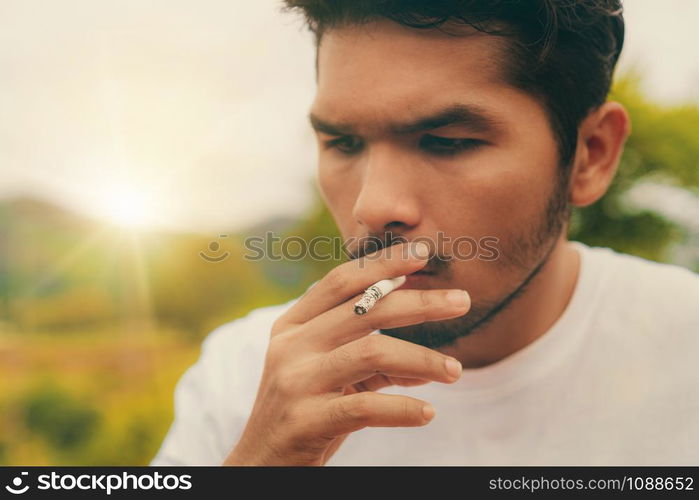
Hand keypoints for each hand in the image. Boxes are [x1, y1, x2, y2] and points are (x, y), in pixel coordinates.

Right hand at [222, 241, 469, 464]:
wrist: (262, 463)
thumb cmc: (304, 411)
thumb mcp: (331, 376)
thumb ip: (374, 361)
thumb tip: (432, 365)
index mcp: (293, 325)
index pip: (341, 281)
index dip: (383, 264)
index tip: (423, 252)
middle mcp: (292, 346)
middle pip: (365, 310)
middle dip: (420, 303)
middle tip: (463, 301)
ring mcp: (296, 381)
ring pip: (372, 353)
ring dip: (422, 359)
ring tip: (455, 371)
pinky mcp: (306, 419)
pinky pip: (366, 407)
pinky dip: (403, 409)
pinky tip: (428, 413)